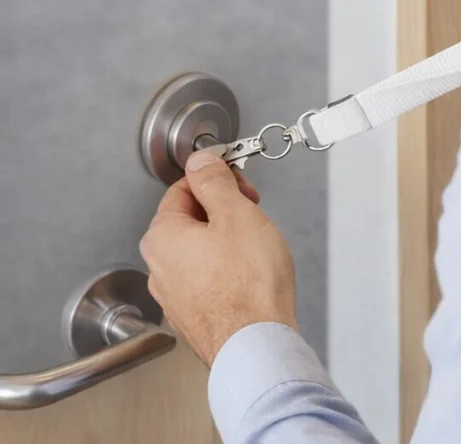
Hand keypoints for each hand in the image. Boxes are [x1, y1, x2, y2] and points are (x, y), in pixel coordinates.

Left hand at [140, 150, 298, 367]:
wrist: (256, 344)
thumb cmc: (248, 284)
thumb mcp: (236, 213)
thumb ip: (214, 181)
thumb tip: (200, 161)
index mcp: (161, 237)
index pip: (184, 188)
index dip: (218, 179)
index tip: (240, 183)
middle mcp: (158, 267)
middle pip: (191, 218)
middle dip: (225, 210)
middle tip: (252, 212)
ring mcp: (174, 295)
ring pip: (201, 249)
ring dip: (228, 239)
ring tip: (256, 247)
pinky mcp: (193, 314)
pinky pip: (208, 276)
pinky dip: (228, 268)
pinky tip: (251, 274)